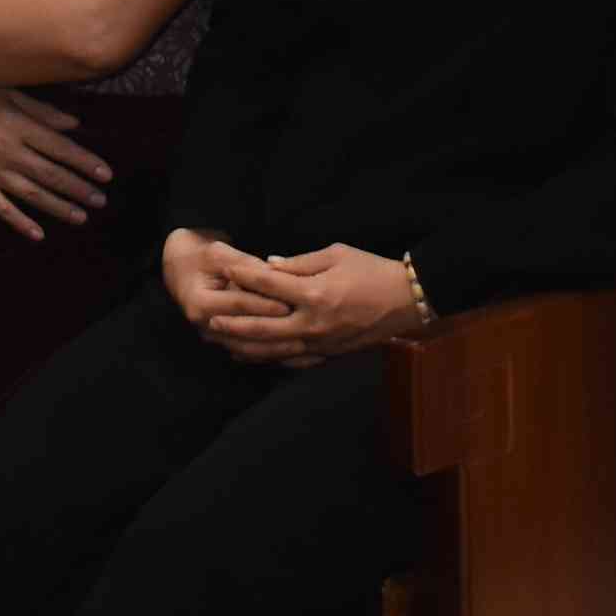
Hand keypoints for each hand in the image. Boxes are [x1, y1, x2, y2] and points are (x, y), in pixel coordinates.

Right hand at [0, 71, 107, 237]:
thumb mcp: (2, 89)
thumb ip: (39, 110)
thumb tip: (73, 125)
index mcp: (15, 124)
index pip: (59, 148)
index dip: (84, 162)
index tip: (105, 174)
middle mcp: (5, 150)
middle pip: (50, 173)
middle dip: (78, 188)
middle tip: (101, 200)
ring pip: (30, 193)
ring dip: (58, 206)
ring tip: (81, 217)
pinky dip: (18, 222)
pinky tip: (37, 233)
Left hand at [180, 235, 430, 364]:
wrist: (407, 299)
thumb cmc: (372, 270)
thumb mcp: (336, 254)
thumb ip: (299, 262)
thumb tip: (268, 265)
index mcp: (314, 293)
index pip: (267, 283)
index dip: (241, 273)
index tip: (221, 266)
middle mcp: (312, 322)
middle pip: (261, 324)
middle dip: (232, 320)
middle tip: (207, 316)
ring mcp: (320, 343)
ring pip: (273, 349)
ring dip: (244, 345)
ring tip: (221, 341)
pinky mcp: (329, 353)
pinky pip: (293, 361)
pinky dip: (269, 359)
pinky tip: (251, 356)